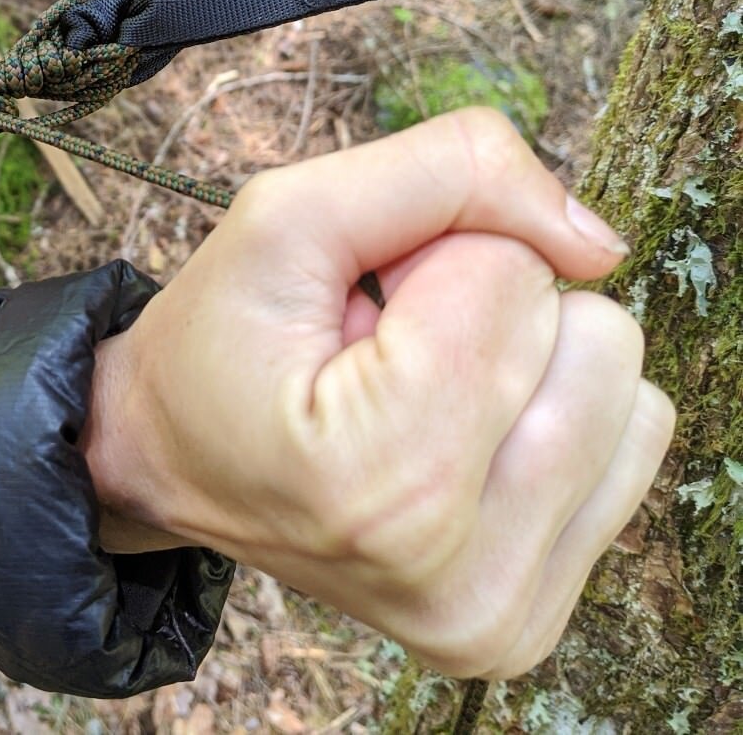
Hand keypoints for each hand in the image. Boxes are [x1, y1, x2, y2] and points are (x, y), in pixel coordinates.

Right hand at [82, 108, 673, 679]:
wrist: (167, 464)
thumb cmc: (218, 341)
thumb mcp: (285, 216)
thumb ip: (446, 170)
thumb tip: (598, 240)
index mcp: (379, 483)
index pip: (511, 278)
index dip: (428, 262)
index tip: (353, 314)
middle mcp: (452, 574)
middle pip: (595, 338)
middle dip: (488, 310)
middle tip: (385, 355)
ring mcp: (495, 615)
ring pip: (629, 396)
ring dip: (526, 366)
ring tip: (417, 398)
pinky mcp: (524, 626)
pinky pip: (627, 452)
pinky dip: (547, 420)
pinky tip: (455, 440)